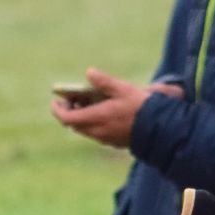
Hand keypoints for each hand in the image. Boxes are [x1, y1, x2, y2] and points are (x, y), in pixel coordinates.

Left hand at [51, 71, 174, 150]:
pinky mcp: (112, 142)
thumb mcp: (123, 89)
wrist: (159, 128)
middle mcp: (97, 131)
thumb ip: (104, 82)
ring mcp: (104, 138)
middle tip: (71, 98)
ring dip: (81, 117)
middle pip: (74, 124)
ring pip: (84, 129)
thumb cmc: (141, 106)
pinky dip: (92, 122)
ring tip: (86, 102)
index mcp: (96, 118)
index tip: (55, 101)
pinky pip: (95, 133)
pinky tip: (101, 112)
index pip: (67, 118)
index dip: (58, 110)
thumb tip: (89, 72)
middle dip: (69, 111)